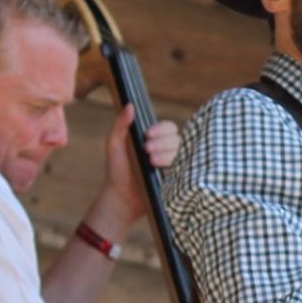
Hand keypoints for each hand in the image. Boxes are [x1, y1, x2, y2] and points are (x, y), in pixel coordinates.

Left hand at [96, 104, 176, 228]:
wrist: (122, 197)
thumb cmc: (118, 170)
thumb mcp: (114, 144)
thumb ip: (120, 124)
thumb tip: (130, 106)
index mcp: (156, 140)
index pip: (169, 127)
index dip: (161, 129)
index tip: (148, 135)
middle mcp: (168, 151)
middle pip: (177, 139)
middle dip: (162, 143)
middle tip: (147, 150)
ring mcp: (175, 166)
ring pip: (183, 154)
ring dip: (167, 156)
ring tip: (151, 163)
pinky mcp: (179, 180)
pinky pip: (187, 170)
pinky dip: (176, 168)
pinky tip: (164, 172)